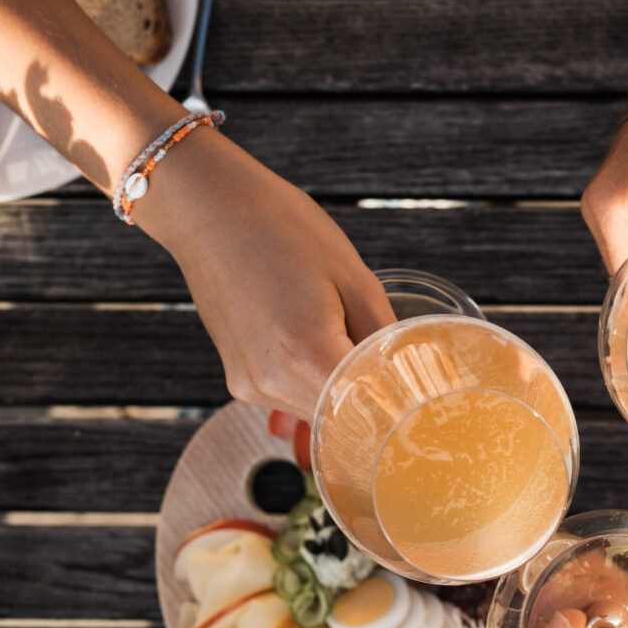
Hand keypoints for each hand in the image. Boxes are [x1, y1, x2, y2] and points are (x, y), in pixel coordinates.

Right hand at [131, 133, 395, 417]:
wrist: (210, 208)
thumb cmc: (282, 228)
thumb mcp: (354, 277)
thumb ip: (385, 339)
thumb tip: (406, 378)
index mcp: (306, 354)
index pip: (369, 411)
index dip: (397, 405)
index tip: (418, 396)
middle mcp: (272, 382)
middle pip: (343, 419)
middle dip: (371, 398)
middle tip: (391, 364)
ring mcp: (250, 385)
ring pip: (318, 412)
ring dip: (340, 389)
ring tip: (340, 335)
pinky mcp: (239, 380)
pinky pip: (292, 397)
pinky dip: (312, 381)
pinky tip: (312, 339)